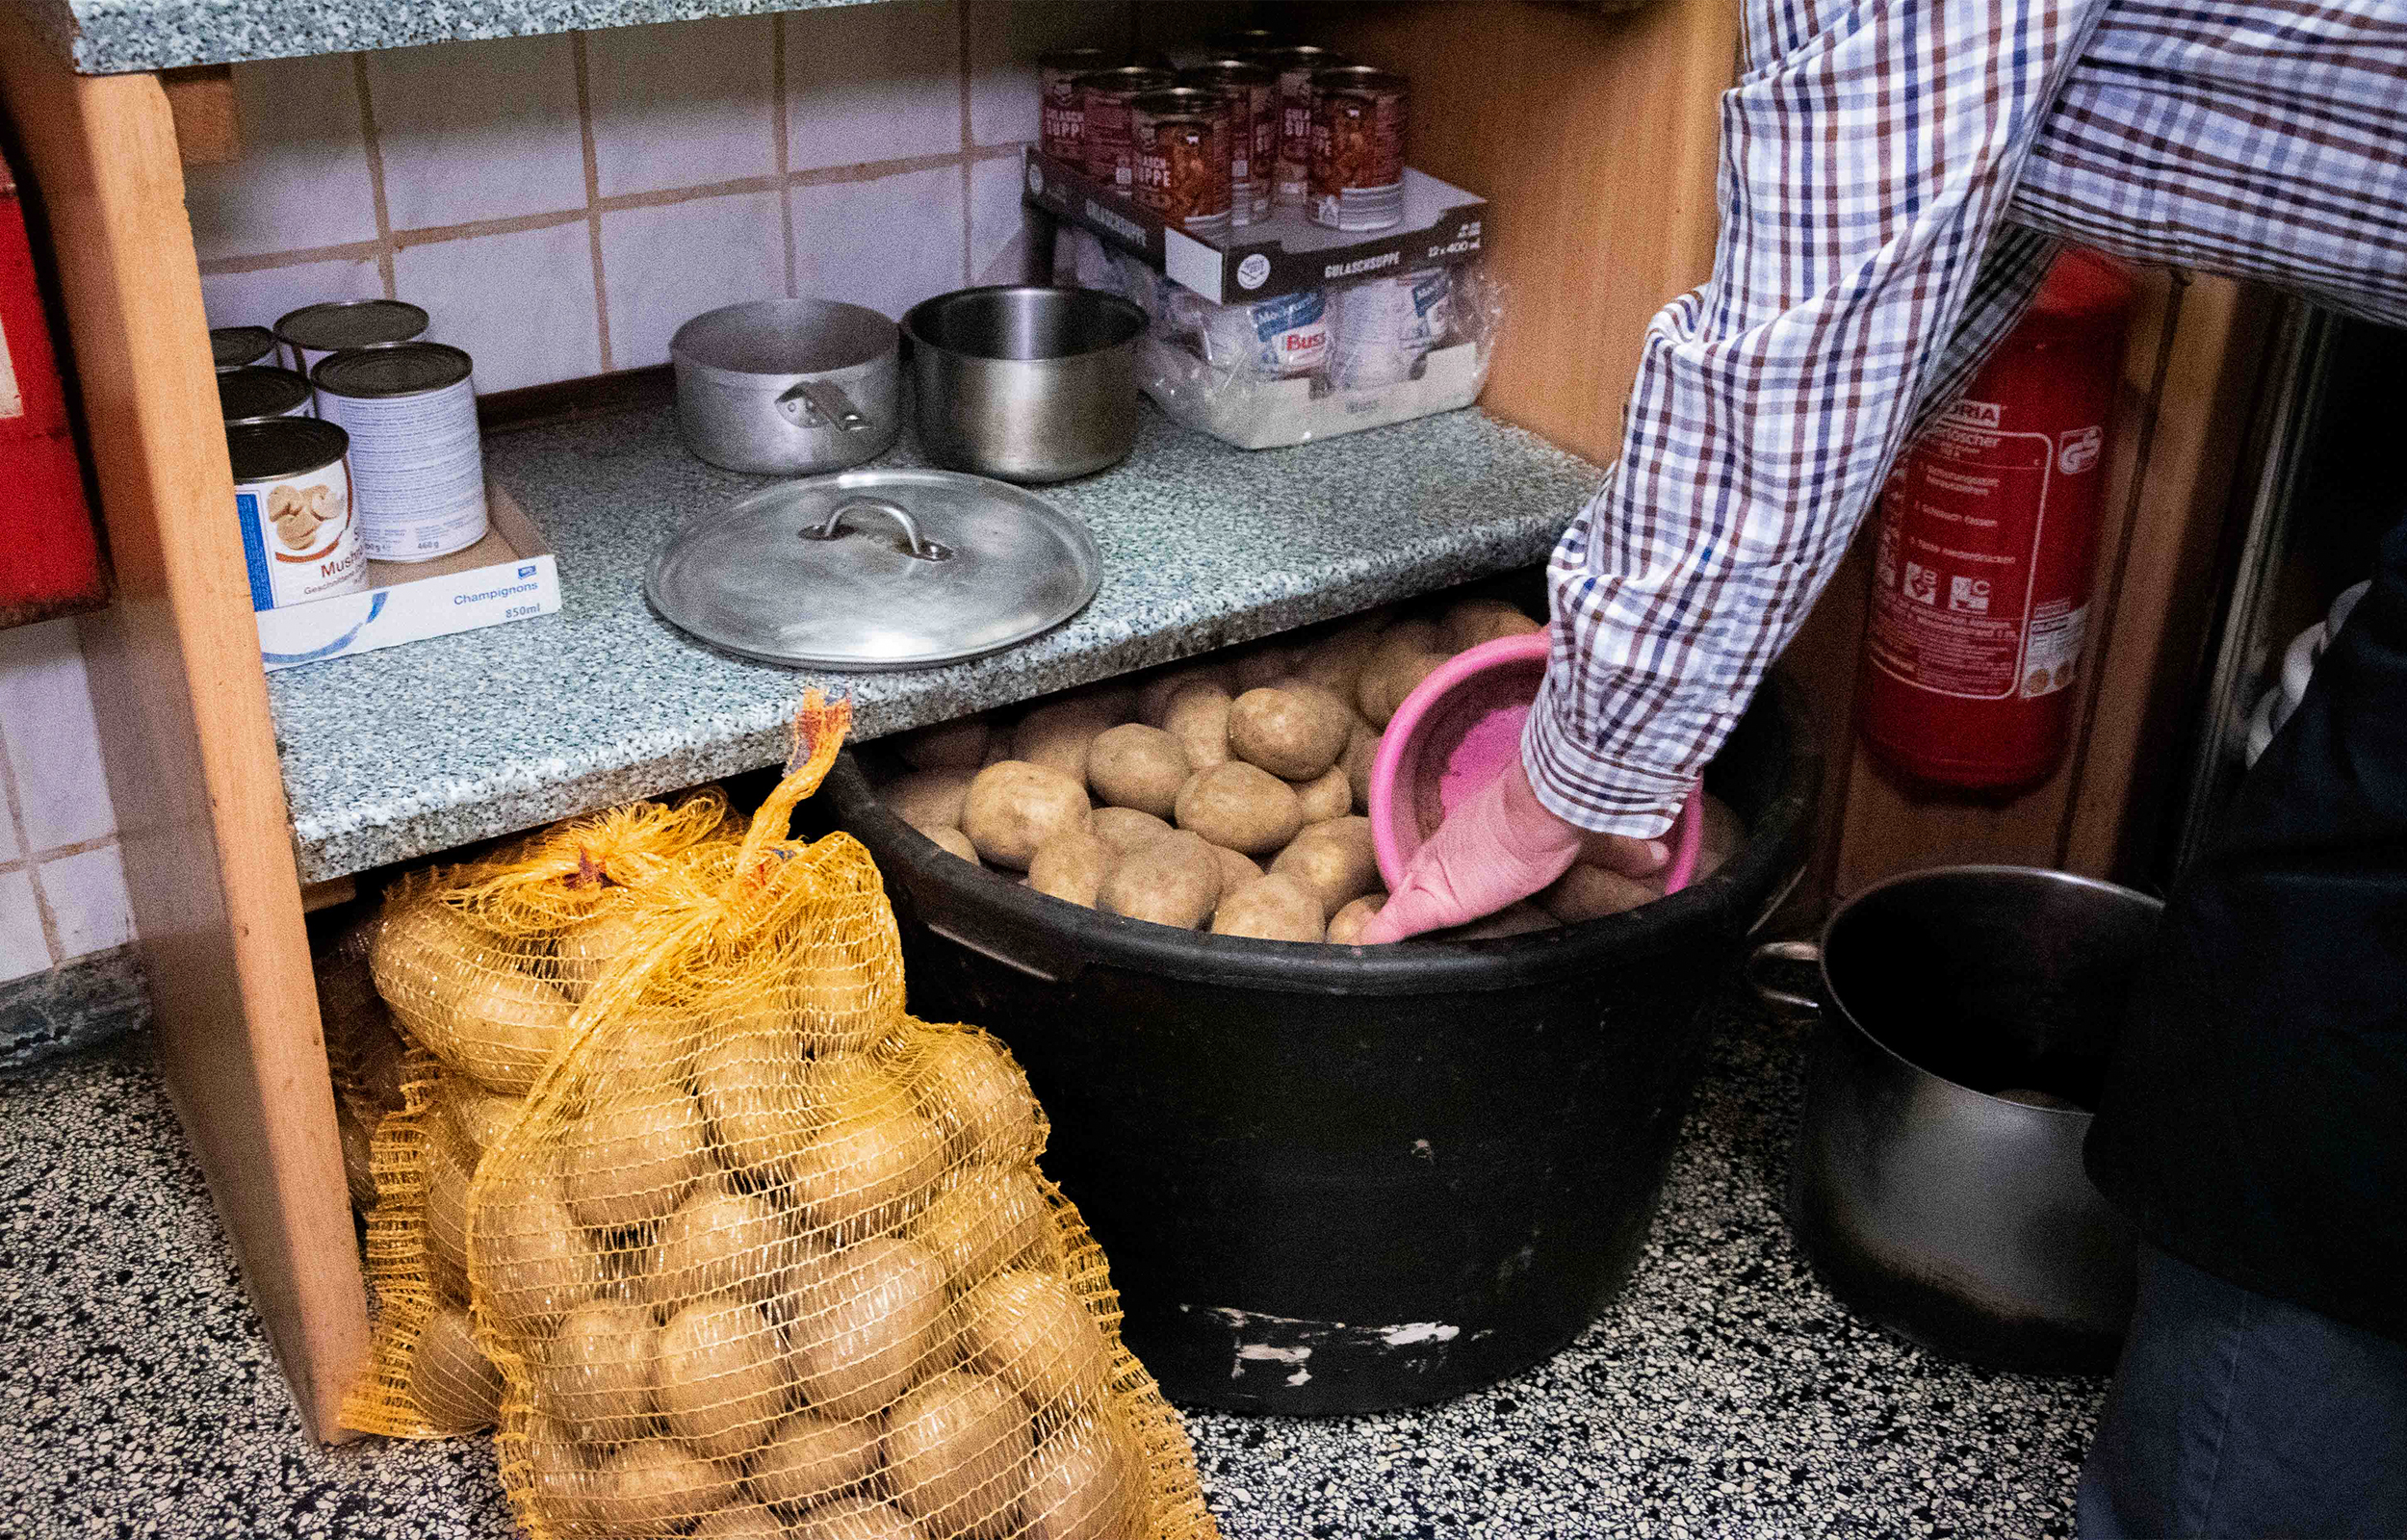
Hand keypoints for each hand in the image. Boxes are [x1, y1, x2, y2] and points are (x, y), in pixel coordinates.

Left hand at [1358, 757, 1668, 942]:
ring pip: (1403, 902)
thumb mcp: (1589, 836)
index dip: (1439, 872)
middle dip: (1408, 897)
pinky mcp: (1432, 900)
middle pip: (1420, 878)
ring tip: (1369, 943)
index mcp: (1478, 834)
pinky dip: (1379, 938)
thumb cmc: (1563, 813)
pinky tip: (1361, 952)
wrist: (1545, 805)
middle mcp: (1450, 852)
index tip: (1432, 887)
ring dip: (1392, 923)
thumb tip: (1659, 856)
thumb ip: (1620, 848)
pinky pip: (1395, 924)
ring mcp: (1436, 876)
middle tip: (1390, 924)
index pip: (1452, 858)